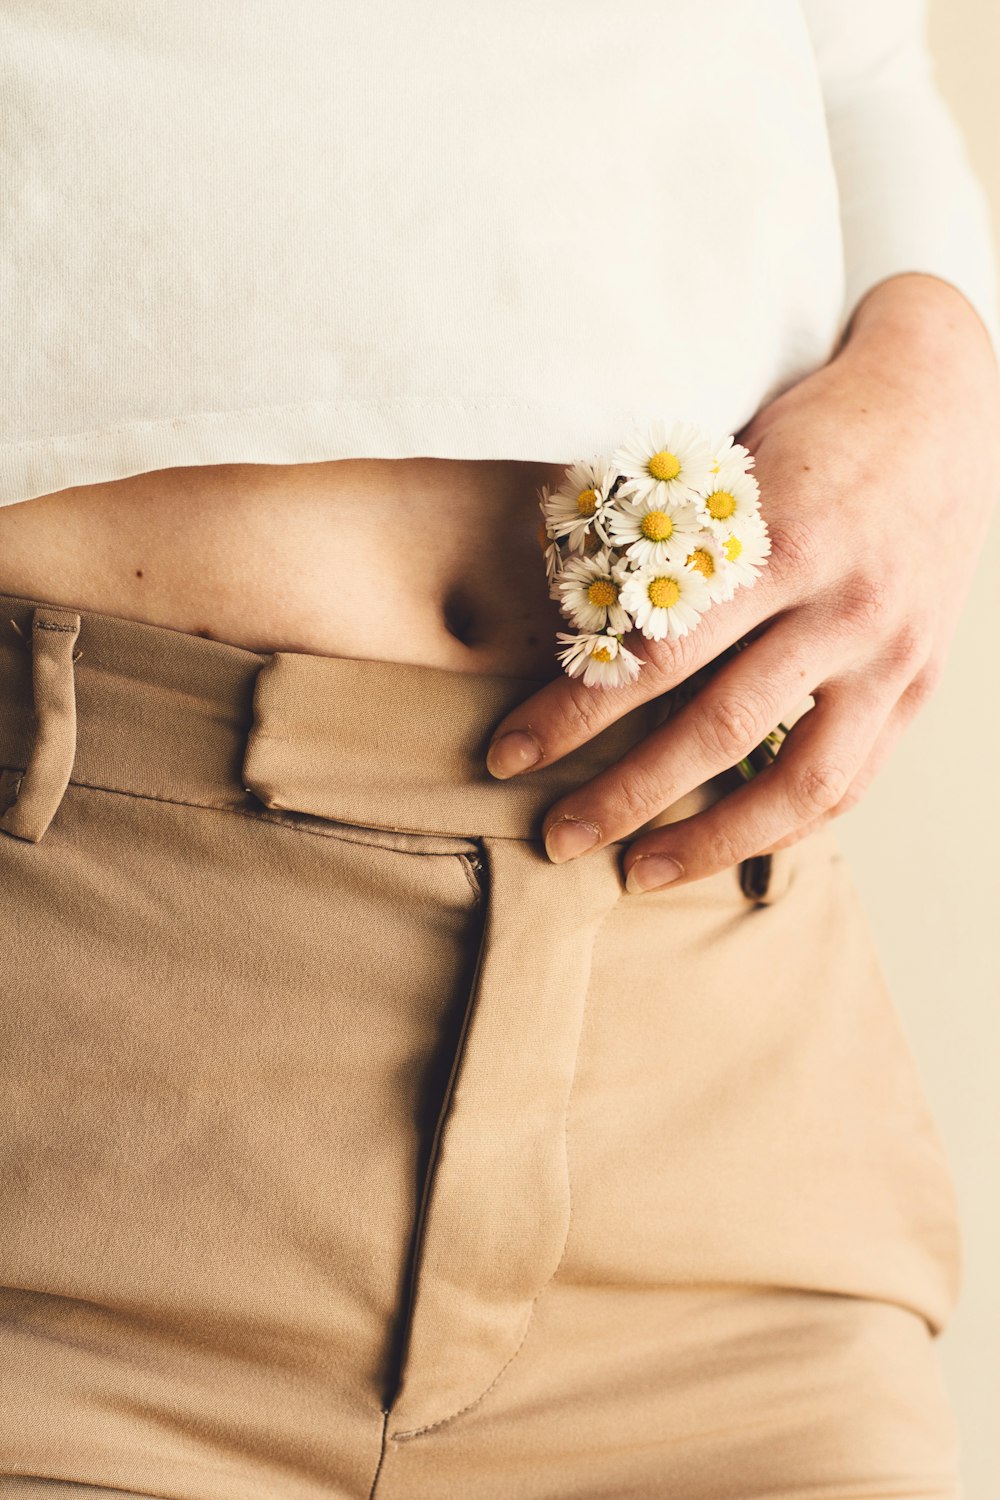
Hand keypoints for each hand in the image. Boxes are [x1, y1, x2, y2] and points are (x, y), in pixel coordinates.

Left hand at [485, 274, 999, 890]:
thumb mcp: (731, 462)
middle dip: (624, 794)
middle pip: (715, 727)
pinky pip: (852, 779)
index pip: (655, 649)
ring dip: (708, 840)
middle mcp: (840, 603)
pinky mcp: (918, 680)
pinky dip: (787, 825)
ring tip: (638, 872)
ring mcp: (890, 651)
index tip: (510, 752)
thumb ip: (669, 546)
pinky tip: (729, 846)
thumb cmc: (813, 426)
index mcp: (778, 537)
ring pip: (796, 779)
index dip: (576, 712)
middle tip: (555, 836)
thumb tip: (569, 621)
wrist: (943, 400)